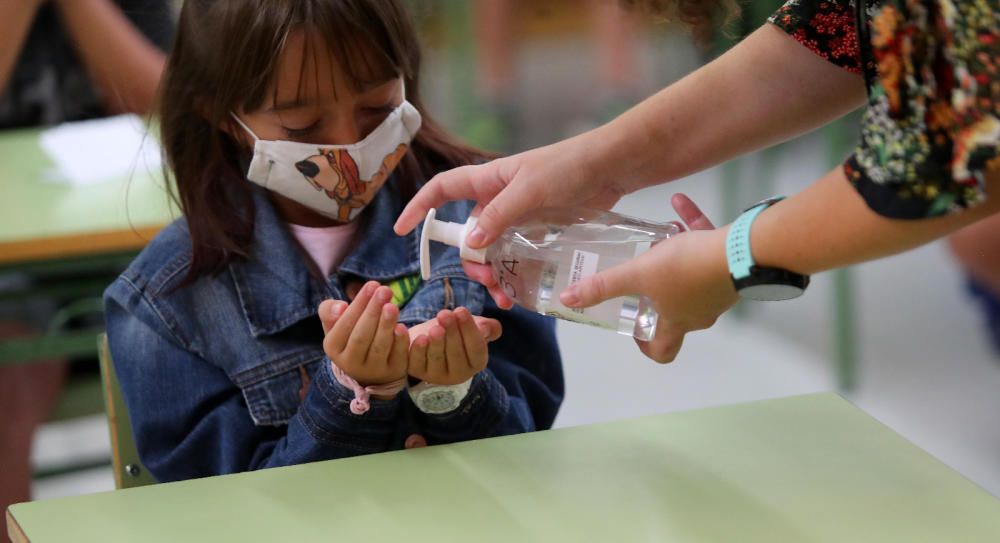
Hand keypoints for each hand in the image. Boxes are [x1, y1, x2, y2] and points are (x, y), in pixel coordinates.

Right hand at [318, 281, 408, 392]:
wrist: (368, 364)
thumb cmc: (351, 333)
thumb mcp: (335, 322)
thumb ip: (330, 310)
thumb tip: (341, 307)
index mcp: (333, 348)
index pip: (345, 325)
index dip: (359, 305)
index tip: (372, 285)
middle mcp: (350, 363)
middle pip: (361, 337)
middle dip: (373, 312)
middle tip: (384, 290)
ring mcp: (373, 370)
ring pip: (379, 347)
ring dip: (386, 325)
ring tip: (392, 305)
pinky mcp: (393, 372)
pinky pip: (398, 357)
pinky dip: (401, 342)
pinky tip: (403, 327)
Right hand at [393, 131, 629, 307]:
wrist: (611, 167)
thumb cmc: (568, 167)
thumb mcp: (530, 190)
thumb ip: (499, 216)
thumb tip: (470, 244)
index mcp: (488, 181)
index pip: (443, 190)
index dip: (420, 208)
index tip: (402, 230)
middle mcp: (499, 199)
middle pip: (469, 234)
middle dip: (472, 261)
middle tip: (487, 282)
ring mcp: (520, 216)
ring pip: (495, 250)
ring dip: (495, 274)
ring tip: (508, 297)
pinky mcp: (541, 229)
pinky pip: (519, 254)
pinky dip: (517, 273)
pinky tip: (524, 291)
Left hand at [408, 308, 501, 385]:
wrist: (432, 337)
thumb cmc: (457, 330)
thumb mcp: (475, 326)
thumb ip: (486, 327)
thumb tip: (486, 328)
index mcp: (476, 362)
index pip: (476, 348)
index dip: (469, 329)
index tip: (461, 310)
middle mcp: (459, 373)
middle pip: (456, 353)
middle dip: (451, 332)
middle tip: (445, 314)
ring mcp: (437, 375)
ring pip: (437, 358)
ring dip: (436, 342)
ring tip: (435, 327)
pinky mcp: (418, 371)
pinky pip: (417, 362)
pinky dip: (417, 349)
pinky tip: (418, 336)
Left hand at [560, 194, 737, 362]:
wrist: (745, 250)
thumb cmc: (689, 270)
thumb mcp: (639, 274)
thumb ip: (604, 285)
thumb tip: (567, 301)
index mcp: (677, 322)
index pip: (661, 351)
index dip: (645, 345)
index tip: (633, 327)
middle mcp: (699, 312)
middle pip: (674, 311)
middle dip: (655, 293)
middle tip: (640, 277)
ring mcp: (718, 290)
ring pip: (690, 276)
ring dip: (672, 256)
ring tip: (658, 236)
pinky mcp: (731, 266)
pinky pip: (705, 248)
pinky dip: (693, 230)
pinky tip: (679, 204)